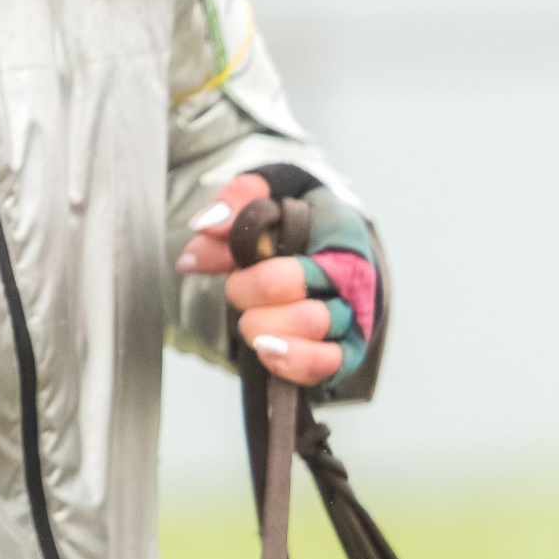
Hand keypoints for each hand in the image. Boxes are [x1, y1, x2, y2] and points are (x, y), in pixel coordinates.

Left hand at [177, 170, 366, 389]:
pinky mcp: (346, 350)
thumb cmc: (302, 219)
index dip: (257, 273)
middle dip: (254, 299)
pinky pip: (324, 367)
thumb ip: (238, 200)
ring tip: (248, 321)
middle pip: (304, 304)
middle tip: (237, 289)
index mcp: (341, 235)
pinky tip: (266, 351)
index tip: (236, 264)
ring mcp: (353, 318)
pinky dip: (290, 363)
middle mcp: (354, 280)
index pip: (300, 260)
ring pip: (312, 333)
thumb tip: (204, 225)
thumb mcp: (274, 191)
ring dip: (265, 330)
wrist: (334, 247)